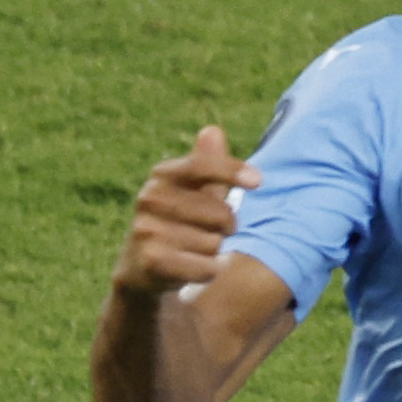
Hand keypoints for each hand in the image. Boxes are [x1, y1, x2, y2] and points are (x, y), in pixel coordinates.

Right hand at [115, 126, 260, 293]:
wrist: (143, 269)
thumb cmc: (180, 224)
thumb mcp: (194, 193)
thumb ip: (209, 166)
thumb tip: (213, 131)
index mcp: (163, 176)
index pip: (201, 166)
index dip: (231, 171)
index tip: (258, 181)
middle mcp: (150, 198)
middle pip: (221, 214)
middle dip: (227, 228)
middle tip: (210, 233)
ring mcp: (147, 229)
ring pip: (215, 243)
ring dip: (214, 252)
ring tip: (193, 252)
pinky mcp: (153, 260)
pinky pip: (206, 266)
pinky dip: (210, 270)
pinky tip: (195, 269)